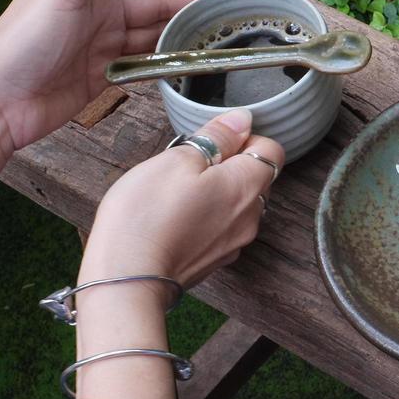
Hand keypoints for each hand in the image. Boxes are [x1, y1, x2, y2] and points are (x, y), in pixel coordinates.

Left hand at [0, 0, 217, 151]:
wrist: (0, 103)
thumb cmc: (22, 43)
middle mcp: (97, 11)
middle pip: (153, 0)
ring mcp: (101, 44)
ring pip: (153, 33)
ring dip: (183, 31)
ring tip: (220, 33)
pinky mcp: (104, 76)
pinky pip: (143, 64)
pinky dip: (166, 62)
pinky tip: (190, 63)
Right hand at [80, 109, 284, 289]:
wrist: (127, 278)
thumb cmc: (147, 216)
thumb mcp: (177, 159)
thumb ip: (217, 137)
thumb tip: (242, 119)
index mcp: (248, 185)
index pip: (271, 149)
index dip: (245, 138)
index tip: (214, 141)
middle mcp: (251, 216)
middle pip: (256, 177)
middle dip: (229, 164)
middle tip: (189, 165)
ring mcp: (235, 242)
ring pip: (238, 203)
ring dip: (217, 192)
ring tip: (177, 193)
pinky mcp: (215, 259)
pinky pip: (222, 227)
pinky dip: (206, 217)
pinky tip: (175, 218)